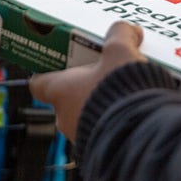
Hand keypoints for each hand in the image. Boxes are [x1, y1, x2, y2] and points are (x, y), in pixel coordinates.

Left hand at [30, 22, 145, 140]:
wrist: (141, 133)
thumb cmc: (121, 92)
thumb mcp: (122, 52)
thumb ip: (121, 35)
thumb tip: (128, 29)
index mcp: (60, 91)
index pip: (38, 83)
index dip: (48, 72)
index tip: (61, 63)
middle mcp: (65, 117)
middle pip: (67, 97)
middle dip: (85, 85)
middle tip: (105, 71)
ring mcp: (82, 137)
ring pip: (86, 116)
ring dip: (102, 104)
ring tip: (127, 90)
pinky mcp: (102, 150)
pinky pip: (104, 131)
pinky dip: (115, 121)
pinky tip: (136, 109)